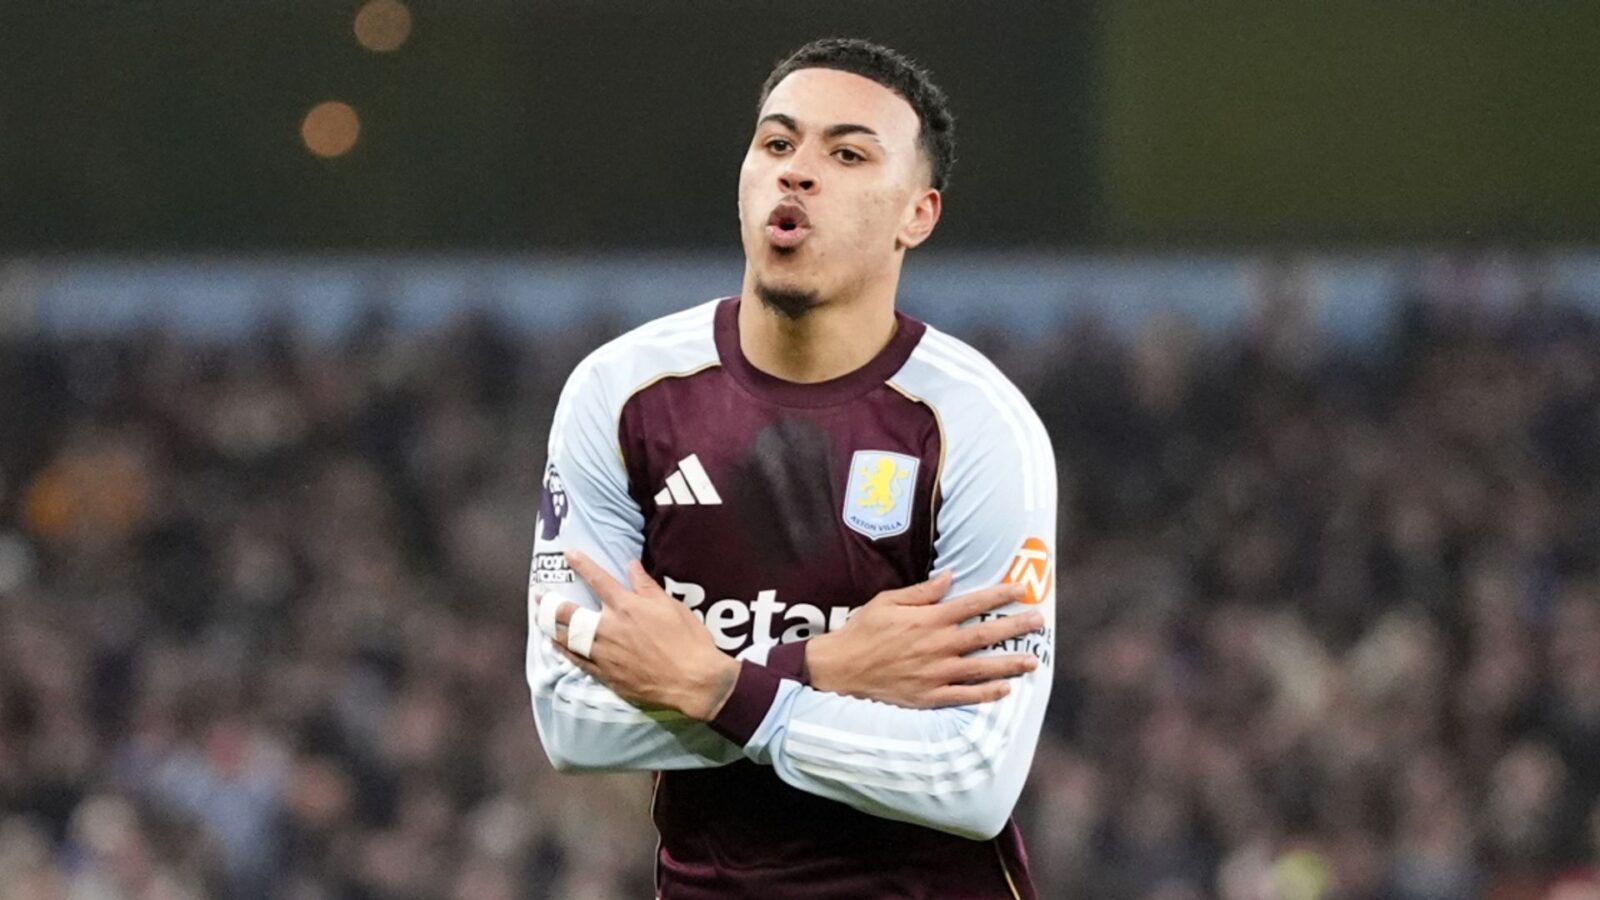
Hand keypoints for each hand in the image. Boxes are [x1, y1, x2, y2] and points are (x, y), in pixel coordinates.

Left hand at [547, 551, 739, 722]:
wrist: (692, 681)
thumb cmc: (687, 641)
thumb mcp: (671, 606)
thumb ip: (646, 586)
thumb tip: (631, 565)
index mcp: (626, 607)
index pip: (598, 579)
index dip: (582, 564)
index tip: (569, 554)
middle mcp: (610, 628)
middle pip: (570, 613)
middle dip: (551, 602)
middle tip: (539, 596)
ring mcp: (604, 653)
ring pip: (568, 638)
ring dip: (551, 627)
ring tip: (542, 620)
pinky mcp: (606, 675)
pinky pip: (577, 662)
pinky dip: (564, 652)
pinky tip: (557, 647)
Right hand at [806, 571, 1044, 707]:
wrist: (839, 669)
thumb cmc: (862, 631)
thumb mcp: (888, 602)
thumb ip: (921, 592)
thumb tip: (949, 576)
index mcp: (927, 620)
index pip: (972, 604)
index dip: (999, 595)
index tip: (1021, 589)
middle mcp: (936, 646)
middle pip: (985, 634)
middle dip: (1015, 626)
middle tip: (1040, 621)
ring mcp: (934, 674)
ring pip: (981, 668)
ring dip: (1010, 663)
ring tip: (1034, 661)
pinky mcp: (928, 696)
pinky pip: (964, 696)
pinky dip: (986, 694)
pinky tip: (1004, 690)